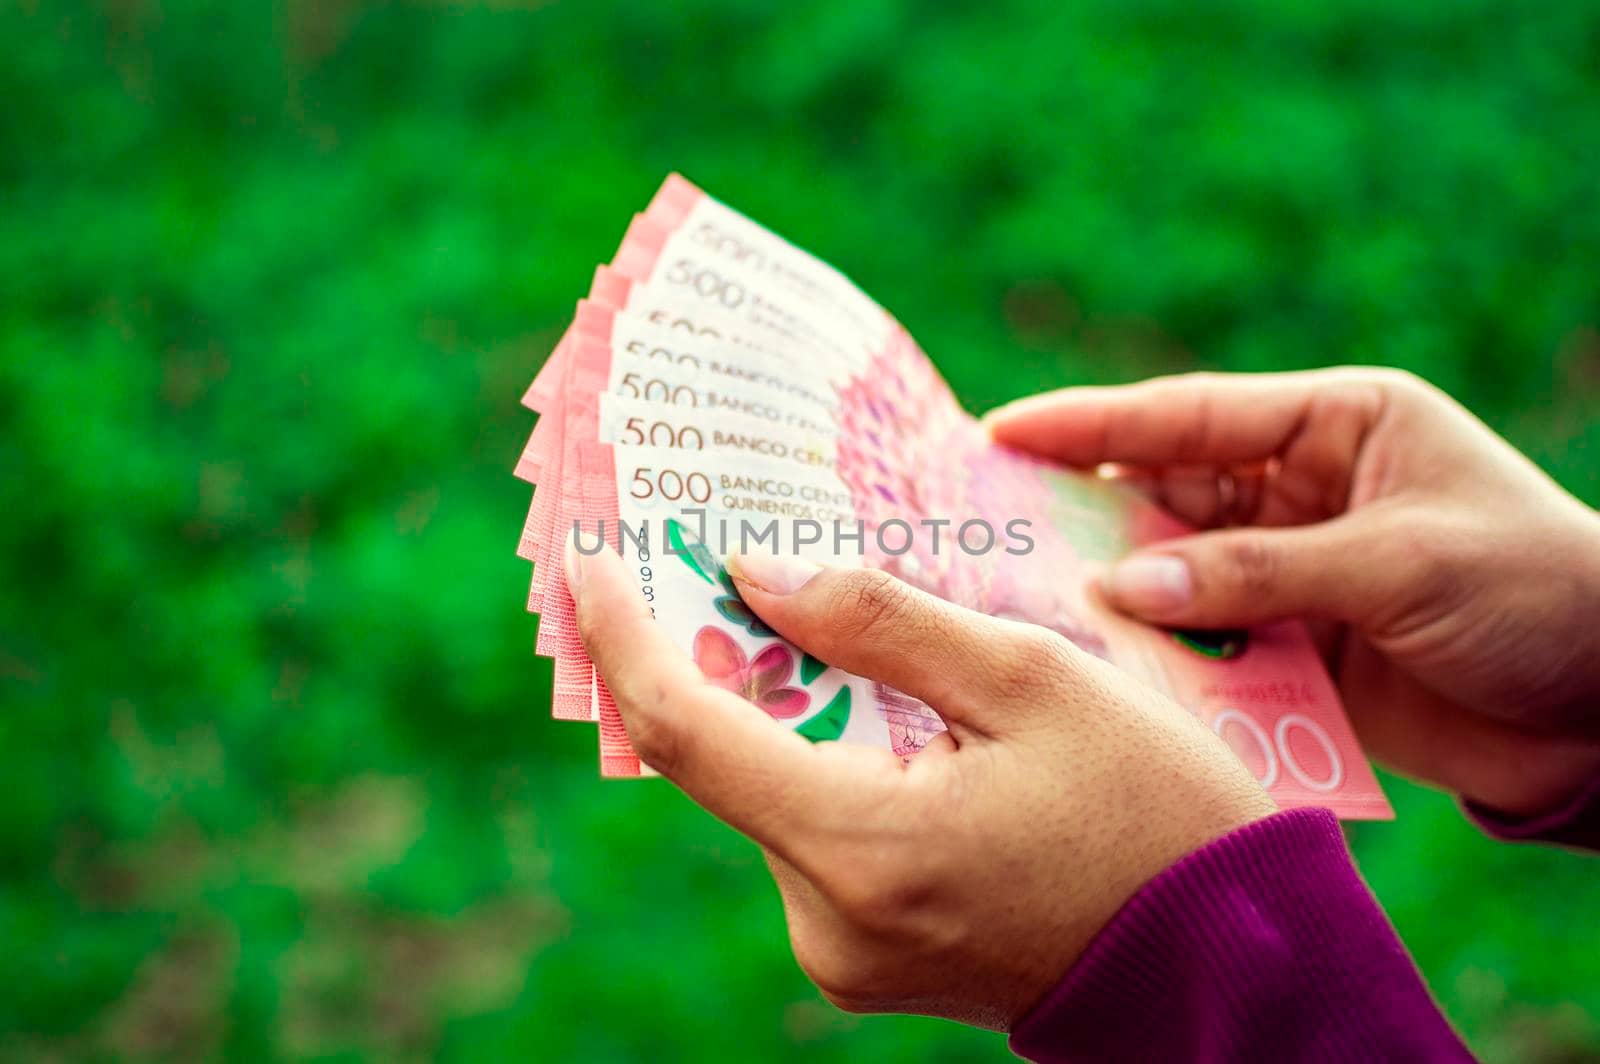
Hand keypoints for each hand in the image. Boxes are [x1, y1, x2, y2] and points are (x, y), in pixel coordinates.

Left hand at [568, 539, 1272, 1029]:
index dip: (627, 637)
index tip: (590, 562)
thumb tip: (759, 574)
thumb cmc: (1155, 812)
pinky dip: (819, 756)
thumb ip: (883, 622)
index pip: (688, 730)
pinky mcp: (866, 954)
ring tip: (809, 612)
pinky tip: (864, 697)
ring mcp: (843, 947)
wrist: (1227, 964)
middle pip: (725, 759)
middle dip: (711, 651)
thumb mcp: (1033, 682)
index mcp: (864, 845)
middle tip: (711, 551)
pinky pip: (813, 832)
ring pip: (770, 791)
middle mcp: (828, 916)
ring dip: (776, 702)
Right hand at [987, 368, 1599, 815]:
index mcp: (1337, 425)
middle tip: (987, 531)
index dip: (1092, 423)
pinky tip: (1108, 675)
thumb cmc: (1531, 592)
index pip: (1191, 413)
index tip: (1000, 430)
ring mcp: (1296, 573)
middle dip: (1086, 515)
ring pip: (1178, 577)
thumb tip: (1121, 587)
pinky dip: (1166, 662)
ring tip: (1025, 608)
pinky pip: (1211, 648)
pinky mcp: (1300, 651)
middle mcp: (1304, 491)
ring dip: (1118, 597)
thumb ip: (1258, 573)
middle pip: (1169, 495)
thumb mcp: (1398, 564)